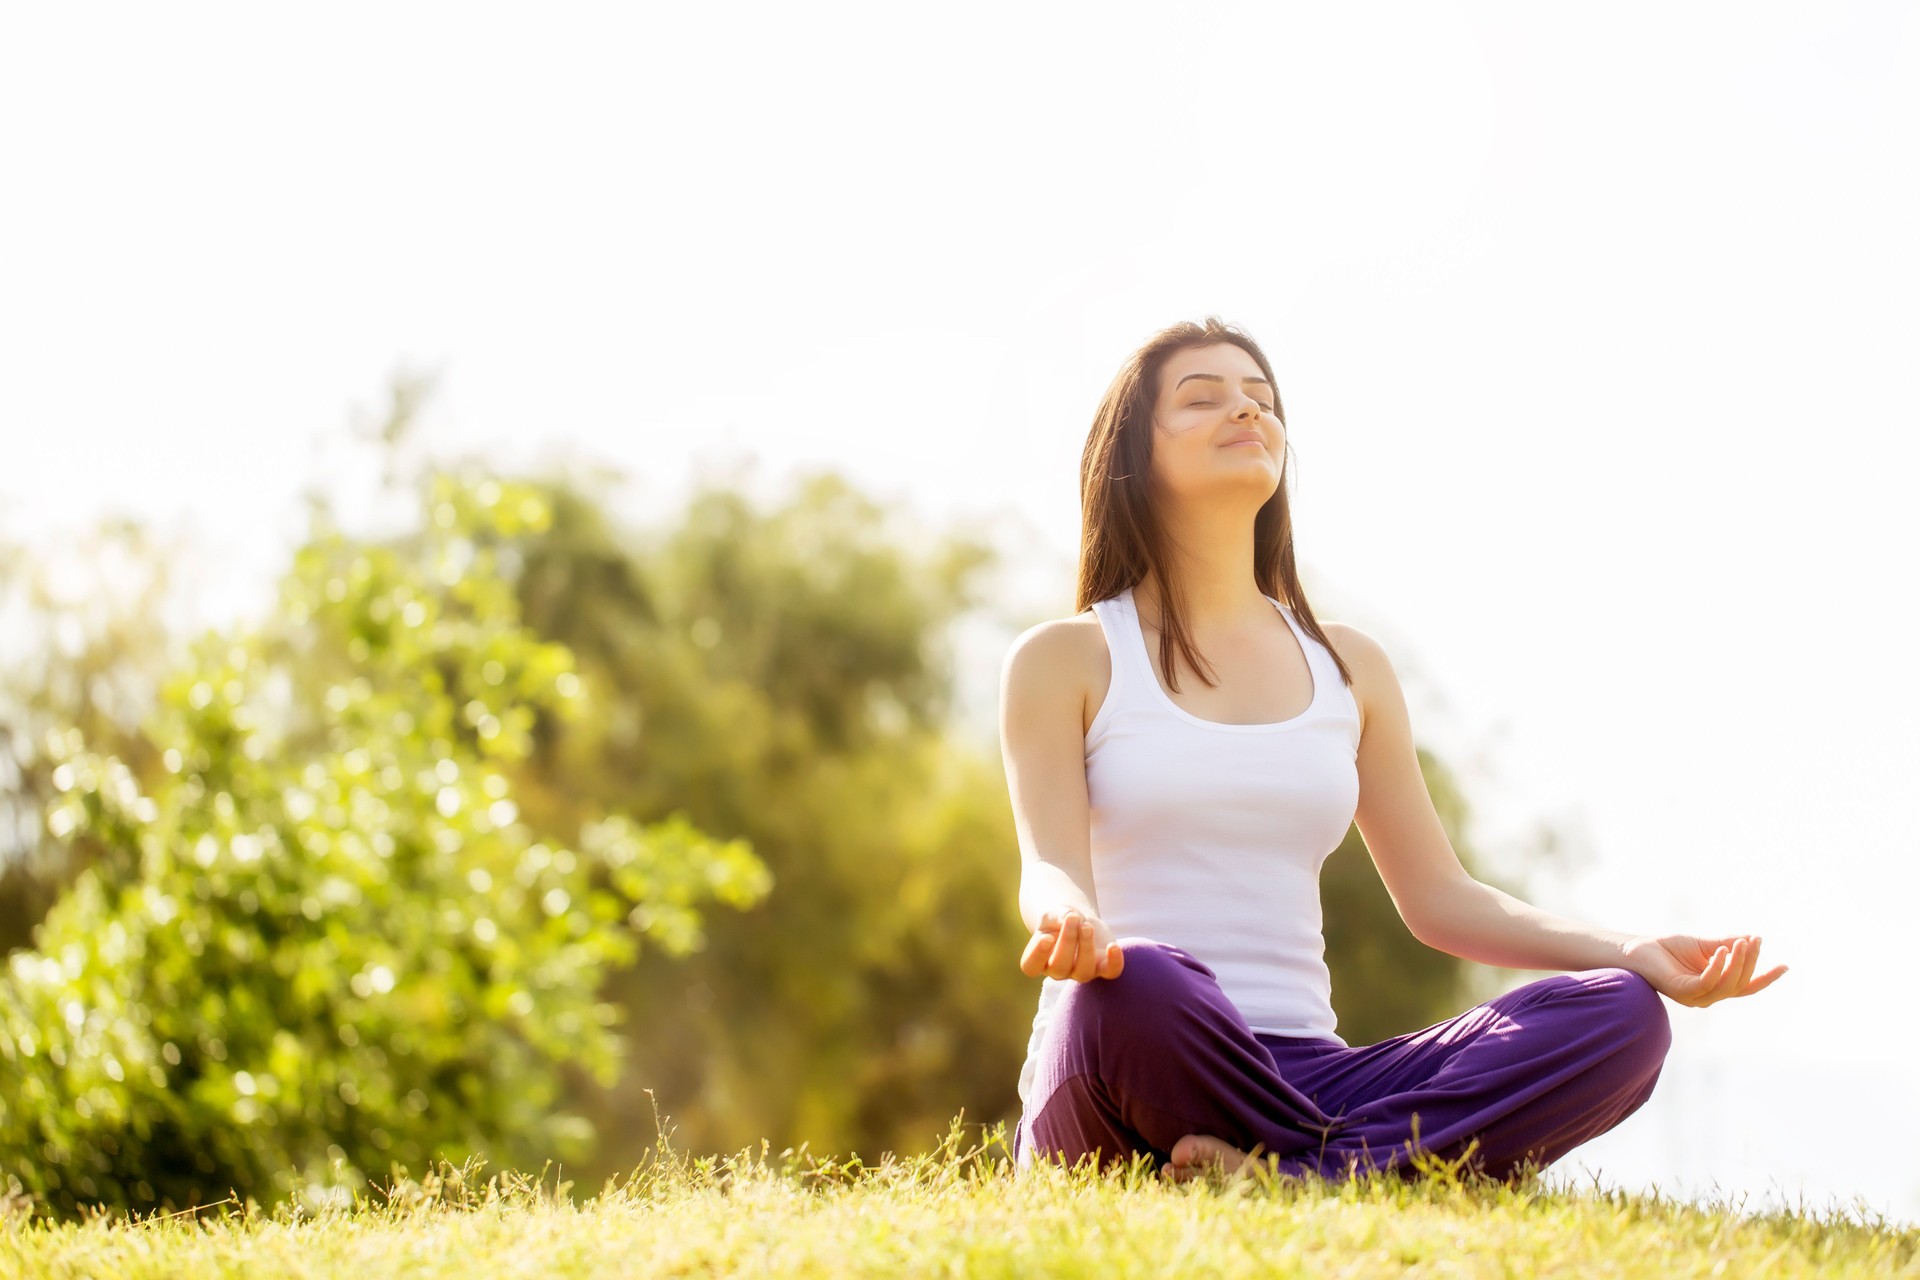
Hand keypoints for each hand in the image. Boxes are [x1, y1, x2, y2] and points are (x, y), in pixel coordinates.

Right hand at [1020, 907, 1123, 981]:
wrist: (1077, 919)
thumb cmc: (1059, 918)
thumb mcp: (1053, 913)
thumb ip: (1057, 915)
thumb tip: (1070, 917)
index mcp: (1038, 959)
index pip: (1031, 966)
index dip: (1038, 955)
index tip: (1046, 937)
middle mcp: (1058, 971)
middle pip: (1059, 967)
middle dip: (1067, 941)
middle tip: (1072, 918)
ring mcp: (1081, 971)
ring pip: (1084, 971)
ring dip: (1086, 948)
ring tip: (1086, 925)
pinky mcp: (1102, 966)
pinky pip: (1111, 972)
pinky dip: (1114, 962)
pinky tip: (1113, 946)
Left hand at [1623, 932, 1787, 1007]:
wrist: (1639, 949)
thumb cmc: (1671, 949)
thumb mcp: (1706, 945)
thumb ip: (1728, 945)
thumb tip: (1753, 938)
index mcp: (1717, 986)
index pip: (1747, 986)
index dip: (1766, 978)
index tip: (1785, 965)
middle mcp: (1709, 996)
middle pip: (1740, 984)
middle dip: (1751, 961)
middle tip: (1755, 940)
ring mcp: (1696, 997)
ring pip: (1727, 986)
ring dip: (1738, 963)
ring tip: (1741, 943)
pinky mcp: (1682, 992)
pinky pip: (1706, 983)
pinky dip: (1717, 967)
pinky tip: (1719, 951)